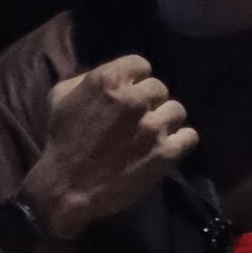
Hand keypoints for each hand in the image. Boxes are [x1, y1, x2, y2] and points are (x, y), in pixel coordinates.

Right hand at [24, 56, 197, 240]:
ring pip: (177, 111)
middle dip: (149, 102)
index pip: (141, 65)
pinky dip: (181, 141)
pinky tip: (167, 147)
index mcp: (109, 80)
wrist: (67, 187)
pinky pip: (190, 136)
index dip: (136, 80)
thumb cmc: (61, 140)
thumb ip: (89, 78)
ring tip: (153, 134)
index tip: (129, 94)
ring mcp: (153, 126)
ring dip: (166, 120)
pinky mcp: (166, 153)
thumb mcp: (61, 96)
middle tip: (138, 119)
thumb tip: (114, 76)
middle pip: (159, 88)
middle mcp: (135, 99)